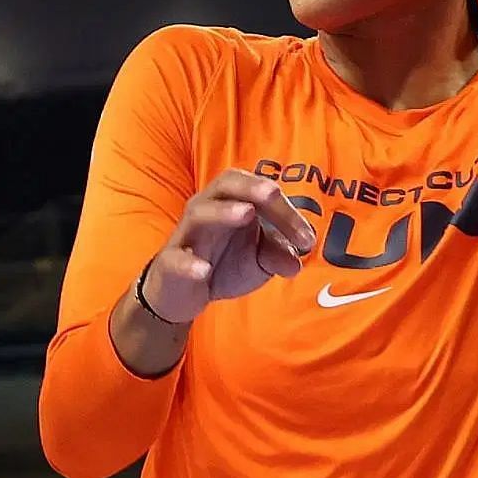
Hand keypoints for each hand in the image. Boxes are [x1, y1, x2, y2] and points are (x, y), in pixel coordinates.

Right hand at [140, 170, 316, 324]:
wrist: (181, 293)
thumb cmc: (221, 264)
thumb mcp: (258, 260)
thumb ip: (278, 255)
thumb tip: (298, 261)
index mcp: (230, 203)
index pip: (257, 191)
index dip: (284, 209)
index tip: (307, 238)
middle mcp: (207, 210)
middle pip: (225, 185)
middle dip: (251, 187)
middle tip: (273, 194)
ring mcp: (186, 235)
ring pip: (199, 213)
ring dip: (223, 212)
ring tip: (245, 214)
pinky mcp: (170, 263)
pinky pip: (176, 258)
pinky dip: (189, 263)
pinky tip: (203, 270)